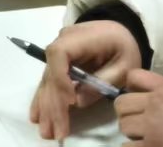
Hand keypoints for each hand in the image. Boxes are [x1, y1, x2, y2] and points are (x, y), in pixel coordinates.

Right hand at [29, 21, 143, 140]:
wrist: (121, 32)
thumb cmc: (125, 48)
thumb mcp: (125, 65)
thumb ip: (103, 81)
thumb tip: (77, 102)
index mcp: (82, 37)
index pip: (59, 54)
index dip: (60, 78)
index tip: (70, 102)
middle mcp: (63, 42)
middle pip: (51, 72)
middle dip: (52, 103)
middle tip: (54, 130)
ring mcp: (58, 52)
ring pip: (47, 80)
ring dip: (45, 106)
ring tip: (45, 130)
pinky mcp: (58, 62)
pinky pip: (49, 81)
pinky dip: (44, 99)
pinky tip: (37, 115)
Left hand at [114, 70, 162, 146]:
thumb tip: (145, 98)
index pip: (134, 76)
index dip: (131, 86)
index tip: (136, 95)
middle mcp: (154, 104)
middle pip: (122, 103)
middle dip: (128, 113)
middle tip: (140, 122)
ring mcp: (150, 127)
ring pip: (124, 125)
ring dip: (132, 132)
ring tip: (146, 137)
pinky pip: (128, 146)